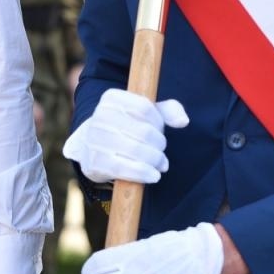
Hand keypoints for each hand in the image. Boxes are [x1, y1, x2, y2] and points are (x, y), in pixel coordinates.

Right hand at [63, 89, 188, 184]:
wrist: (90, 144)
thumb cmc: (124, 125)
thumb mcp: (145, 113)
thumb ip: (168, 110)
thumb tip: (183, 121)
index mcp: (112, 98)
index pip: (144, 107)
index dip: (158, 121)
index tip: (160, 129)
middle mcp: (100, 116)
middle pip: (143, 131)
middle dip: (159, 144)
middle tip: (162, 150)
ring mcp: (95, 140)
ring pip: (136, 151)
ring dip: (155, 159)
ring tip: (161, 164)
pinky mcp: (94, 163)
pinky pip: (124, 169)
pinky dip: (144, 173)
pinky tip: (153, 175)